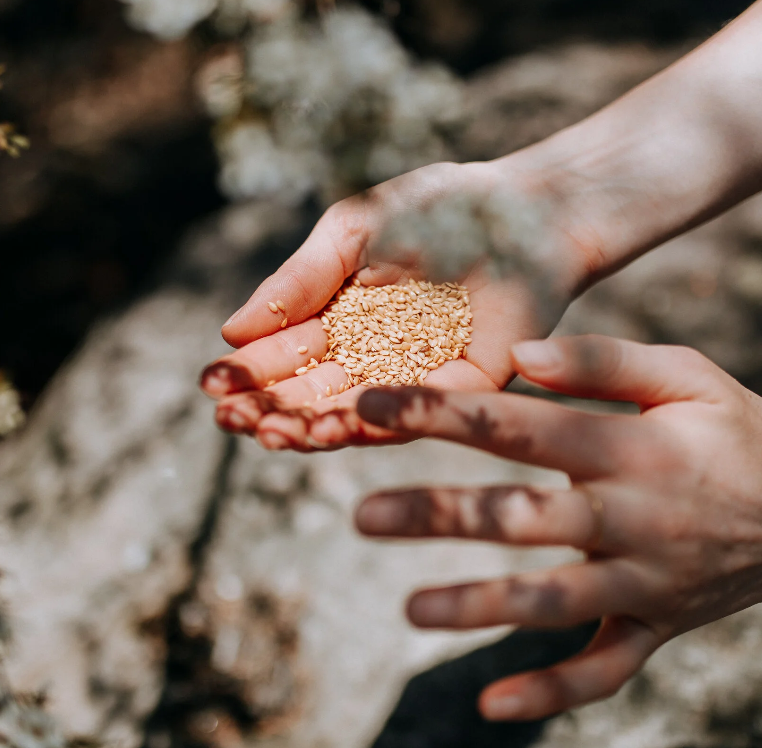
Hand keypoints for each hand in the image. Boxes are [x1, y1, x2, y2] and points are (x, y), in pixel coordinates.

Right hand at [199, 160, 588, 450]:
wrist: (525, 206)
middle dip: (270, 409)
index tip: (212, 386)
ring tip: (270, 431)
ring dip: (310, 425)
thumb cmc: (438, 207)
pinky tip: (332, 425)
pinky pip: (416, 411)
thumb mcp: (351, 234)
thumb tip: (230, 331)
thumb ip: (298, 281)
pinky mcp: (465, 388)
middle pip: (314, 393)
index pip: (287, 354)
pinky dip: (375, 420)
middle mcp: (375, 355)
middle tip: (231, 420)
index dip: (249, 372)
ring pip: (356, 412)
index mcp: (343, 318)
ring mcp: (418, 375)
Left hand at [354, 335, 761, 719]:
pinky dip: (553, 691)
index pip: (520, 427)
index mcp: (633, 449)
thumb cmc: (733, 431)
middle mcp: (634, 518)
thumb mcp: (688, 376)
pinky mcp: (657, 627)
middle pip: (524, 518)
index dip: (444, 414)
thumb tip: (521, 353)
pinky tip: (491, 703)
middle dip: (441, 515)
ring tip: (411, 610)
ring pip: (554, 601)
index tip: (373, 405)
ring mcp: (647, 582)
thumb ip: (605, 361)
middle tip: (363, 514)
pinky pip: (606, 669)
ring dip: (481, 607)